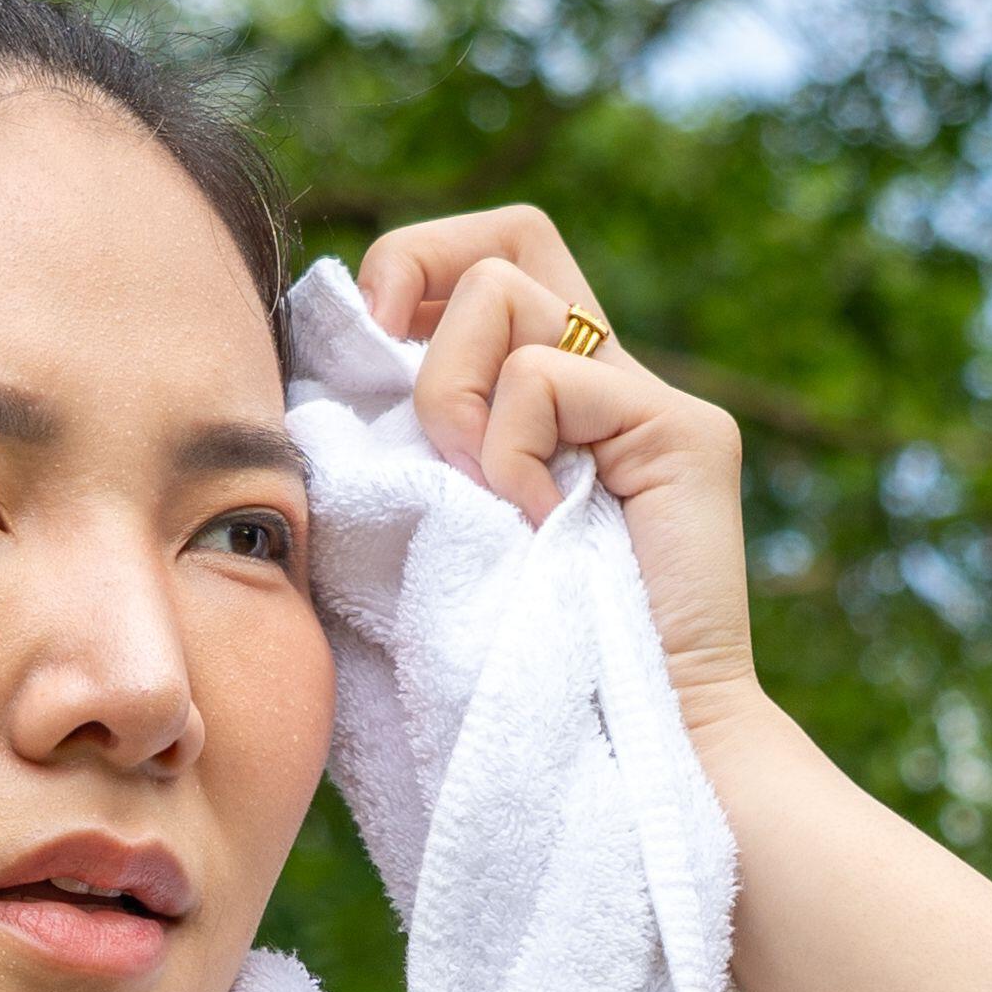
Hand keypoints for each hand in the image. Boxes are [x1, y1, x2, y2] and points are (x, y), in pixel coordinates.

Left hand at [362, 204, 767, 746]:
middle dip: (417, 276)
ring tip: (479, 492)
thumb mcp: (422, 537)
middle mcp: (608, 383)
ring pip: (506, 288)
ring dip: (451, 390)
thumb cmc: (506, 677)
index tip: (358, 360)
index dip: (407, 276)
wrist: (619, 758)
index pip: (484, 261)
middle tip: (394, 383)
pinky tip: (530, 524)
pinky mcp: (682, 432)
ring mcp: (651, 400)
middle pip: (508, 233)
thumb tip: (309, 371)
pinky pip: (547, 376)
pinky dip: (508, 449)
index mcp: (548, 404)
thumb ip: (398, 453)